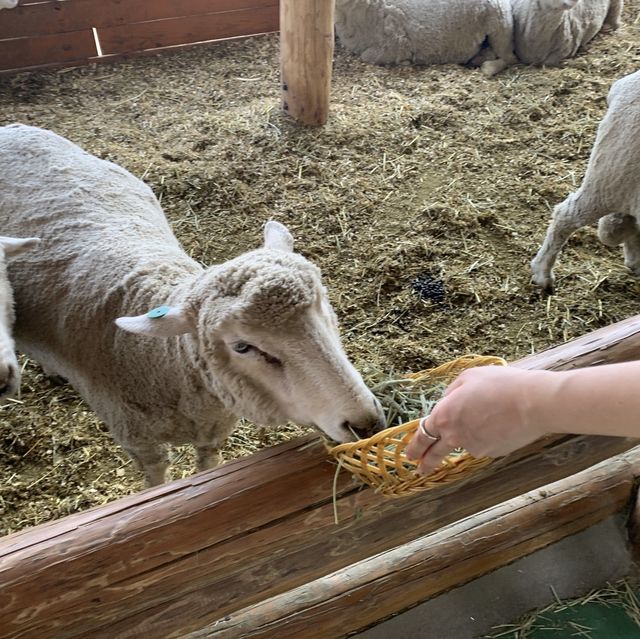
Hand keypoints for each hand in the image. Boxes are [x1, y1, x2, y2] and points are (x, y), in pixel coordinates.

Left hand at [405, 366, 553, 474]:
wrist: (533, 402)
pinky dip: (488, 435)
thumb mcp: (468, 378)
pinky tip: (502, 420)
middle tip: (420, 469)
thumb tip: (447, 402)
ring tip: (489, 413)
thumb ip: (451, 392)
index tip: (409, 455)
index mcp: (443, 416)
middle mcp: (455, 437)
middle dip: (426, 462)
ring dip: (469, 434)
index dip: (414, 446)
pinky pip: (485, 442)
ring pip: (466, 442)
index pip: (422, 435)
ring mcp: (475, 448)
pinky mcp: (493, 453)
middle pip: (436, 454)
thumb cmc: (499, 384)